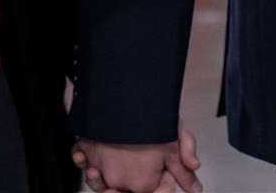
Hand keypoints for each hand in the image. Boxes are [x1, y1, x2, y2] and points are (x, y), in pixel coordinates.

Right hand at [72, 122, 200, 192]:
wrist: (125, 93)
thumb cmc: (151, 118)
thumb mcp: (176, 143)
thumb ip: (184, 170)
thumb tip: (195, 187)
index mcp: (141, 184)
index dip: (158, 181)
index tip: (162, 168)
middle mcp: (117, 180)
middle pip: (122, 189)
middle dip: (134, 178)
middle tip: (142, 157)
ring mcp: (98, 167)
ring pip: (99, 178)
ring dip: (104, 174)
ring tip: (118, 159)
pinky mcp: (85, 150)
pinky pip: (80, 160)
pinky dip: (83, 158)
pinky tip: (89, 154)